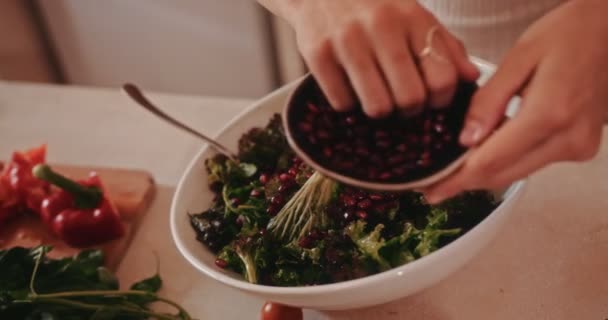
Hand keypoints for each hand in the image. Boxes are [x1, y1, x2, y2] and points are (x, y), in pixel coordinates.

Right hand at [266, 0, 478, 116]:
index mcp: (412, 17)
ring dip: (379, 110)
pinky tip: (350, 86)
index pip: (442, 79)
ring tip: (376, 95)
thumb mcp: (415, 15)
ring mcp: (346, 40)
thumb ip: (445, 45)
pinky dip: (348, 103)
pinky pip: (342, 103)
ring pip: (376, 107)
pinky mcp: (317, 54)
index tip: (431, 99)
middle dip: (409, 110)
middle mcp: (381, 27)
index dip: (440, 100)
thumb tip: (470, 77)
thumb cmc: (374, 6)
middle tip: (402, 103)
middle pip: (409, 99)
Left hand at [425, 0, 607, 202]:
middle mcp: (568, 139)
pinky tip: (484, 153)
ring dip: (484, 173)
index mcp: (549, 115)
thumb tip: (465, 140)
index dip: (457, 180)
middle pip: (503, 175)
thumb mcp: (518, 58)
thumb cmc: (566, 34)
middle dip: (465, 182)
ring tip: (453, 171)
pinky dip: (506, 161)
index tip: (432, 190)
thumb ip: (489, 101)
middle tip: (434, 188)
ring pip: (517, 172)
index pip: (491, 161)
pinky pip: (532, 162)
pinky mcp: (580, 147)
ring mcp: (578, 147)